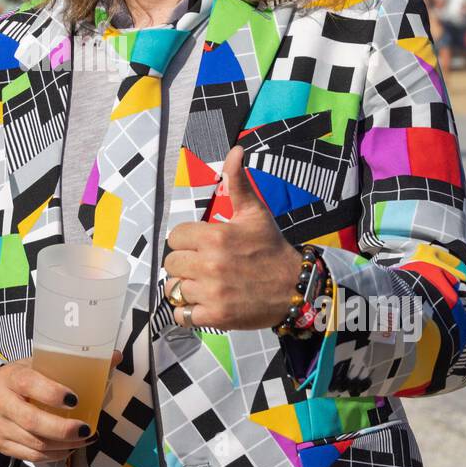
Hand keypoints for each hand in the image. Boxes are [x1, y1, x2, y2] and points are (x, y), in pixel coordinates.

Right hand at [0, 350, 121, 462]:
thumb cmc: (22, 377)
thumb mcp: (40, 364)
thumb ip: (74, 363)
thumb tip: (115, 356)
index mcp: (11, 376)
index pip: (29, 384)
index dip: (52, 393)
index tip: (76, 400)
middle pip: (33, 421)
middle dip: (63, 430)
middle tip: (86, 430)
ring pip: (35, 443)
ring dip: (64, 445)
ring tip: (85, 438)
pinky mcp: (0, 443)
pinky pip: (31, 456)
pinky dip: (54, 455)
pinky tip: (69, 448)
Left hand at [164, 145, 298, 330]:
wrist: (294, 288)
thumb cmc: (270, 248)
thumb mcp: (255, 212)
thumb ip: (238, 182)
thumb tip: (236, 149)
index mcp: (215, 236)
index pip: (175, 237)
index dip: (185, 240)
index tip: (200, 245)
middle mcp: (210, 264)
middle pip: (171, 262)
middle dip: (183, 263)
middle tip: (202, 265)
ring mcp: (212, 292)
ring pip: (174, 288)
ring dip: (184, 286)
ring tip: (202, 283)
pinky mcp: (215, 316)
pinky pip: (181, 314)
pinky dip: (187, 310)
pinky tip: (201, 302)